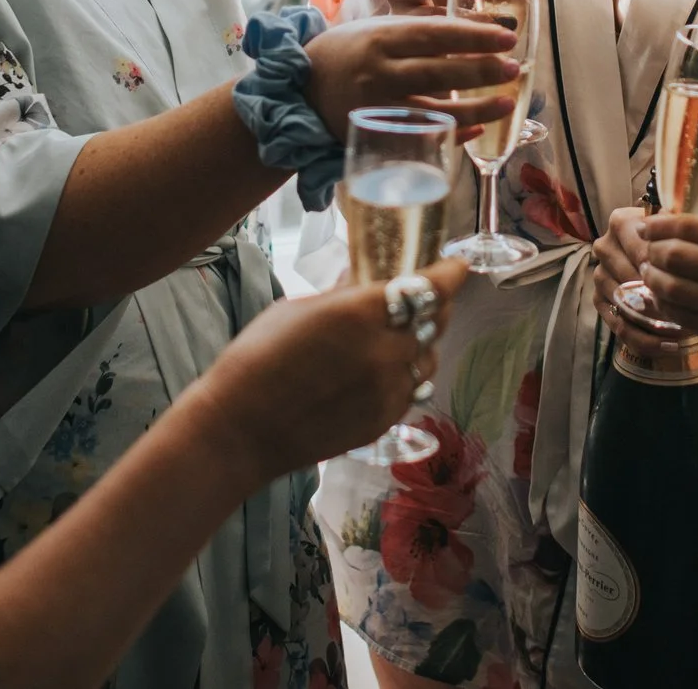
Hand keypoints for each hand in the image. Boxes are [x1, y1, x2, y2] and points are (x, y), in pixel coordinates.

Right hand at [187, 259, 471, 476]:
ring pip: (428, 359)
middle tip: (428, 295)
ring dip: (421, 343)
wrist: (240, 431)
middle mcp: (386, 351)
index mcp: (363, 313)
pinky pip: (411, 390)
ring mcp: (389, 391)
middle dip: (437, 305)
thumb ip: (342, 295)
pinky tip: (381, 370)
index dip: (451, 275)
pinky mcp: (384, 421)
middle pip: (436, 322)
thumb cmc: (256, 360)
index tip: (458, 266)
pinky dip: (406, 375)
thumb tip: (364, 278)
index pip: (430, 288)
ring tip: (400, 335)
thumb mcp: (297, 310)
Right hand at [303, 14, 519, 134]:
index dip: (473, 35)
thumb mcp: (374, 31)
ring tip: (507, 101)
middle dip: (481, 69)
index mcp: (379, 38)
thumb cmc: (346, 53)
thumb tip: (473, 29)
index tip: (507, 36)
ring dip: (476, 107)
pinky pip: (422, 137)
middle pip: (438, 71)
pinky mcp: (377, 136)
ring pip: (435, 110)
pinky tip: (479, 128)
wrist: (299, 90)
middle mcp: (378, 72)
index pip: (433, 34)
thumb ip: (416, 31)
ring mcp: (378, 108)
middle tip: (514, 67)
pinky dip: (452, 133)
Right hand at [589, 208, 678, 353]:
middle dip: (662, 300)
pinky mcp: (600, 301)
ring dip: (656, 324)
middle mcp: (605, 246)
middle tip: (691, 314)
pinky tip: (670, 345)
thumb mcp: (693, 224)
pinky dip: (645, 341)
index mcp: (622, 222)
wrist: (664, 253)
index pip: (642, 251)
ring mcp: (600, 275)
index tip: (692, 286)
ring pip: (624, 306)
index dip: (668, 271)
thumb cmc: (682, 238)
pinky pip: (619, 327)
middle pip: (631, 280)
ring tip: (686, 332)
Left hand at [636, 212, 697, 375]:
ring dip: (655, 283)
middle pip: (676, 259)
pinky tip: (667, 303)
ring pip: (677, 293)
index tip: (646, 226)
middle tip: (645, 254)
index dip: (659, 226)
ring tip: (651, 278)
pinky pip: (691, 323)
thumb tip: (691, 219)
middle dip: (651, 254)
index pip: (691, 228)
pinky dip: (671, 310)